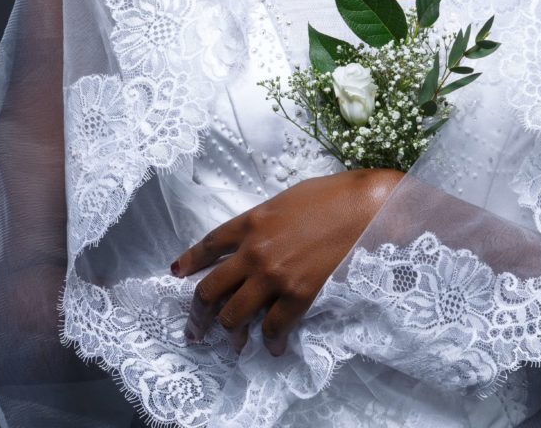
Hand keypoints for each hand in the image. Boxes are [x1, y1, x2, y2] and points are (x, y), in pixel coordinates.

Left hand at [170, 167, 401, 355]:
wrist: (364, 207)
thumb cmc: (330, 195)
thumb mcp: (284, 199)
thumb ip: (262, 221)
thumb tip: (251, 239)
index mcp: (250, 222)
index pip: (208, 246)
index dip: (188, 262)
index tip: (177, 274)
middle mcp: (254, 251)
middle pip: (210, 289)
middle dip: (198, 314)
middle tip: (196, 328)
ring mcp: (274, 276)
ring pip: (233, 315)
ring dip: (229, 333)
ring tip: (233, 342)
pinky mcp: (298, 295)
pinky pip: (273, 327)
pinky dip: (270, 341)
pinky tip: (273, 346)